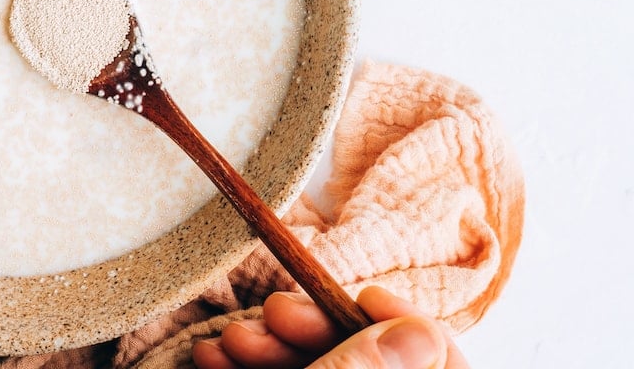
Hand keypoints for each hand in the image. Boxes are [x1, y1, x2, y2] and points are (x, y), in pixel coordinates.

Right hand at [193, 286, 468, 368]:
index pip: (442, 360)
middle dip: (314, 329)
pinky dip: (254, 367)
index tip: (362, 293)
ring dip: (269, 347)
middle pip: (370, 357)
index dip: (405, 321)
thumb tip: (424, 331)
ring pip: (323, 366)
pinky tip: (213, 358)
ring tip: (222, 345)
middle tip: (270, 315)